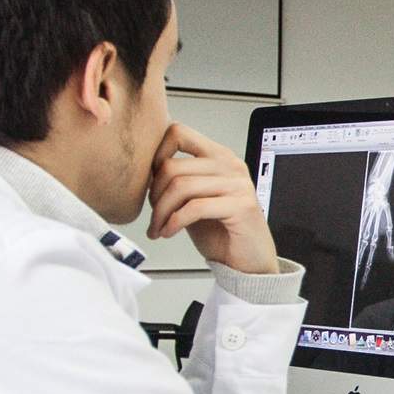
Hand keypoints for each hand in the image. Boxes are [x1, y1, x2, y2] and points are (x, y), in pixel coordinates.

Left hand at [146, 123, 276, 274]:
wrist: (248, 260)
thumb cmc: (222, 231)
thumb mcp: (194, 199)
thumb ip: (177, 181)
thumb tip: (145, 173)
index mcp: (218, 156)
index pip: (178, 133)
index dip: (156, 155)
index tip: (151, 181)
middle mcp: (230, 165)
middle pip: (173, 165)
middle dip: (154, 195)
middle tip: (153, 215)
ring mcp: (238, 184)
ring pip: (181, 186)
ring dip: (161, 212)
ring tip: (159, 227)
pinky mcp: (241, 206)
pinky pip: (195, 208)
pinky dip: (175, 222)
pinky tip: (170, 232)